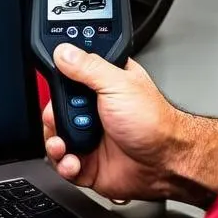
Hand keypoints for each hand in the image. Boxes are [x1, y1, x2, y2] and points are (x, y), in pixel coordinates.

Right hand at [43, 44, 184, 201]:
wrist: (165, 163)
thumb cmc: (154, 123)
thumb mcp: (119, 85)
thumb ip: (88, 67)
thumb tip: (64, 52)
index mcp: (100, 87)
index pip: (68, 78)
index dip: (56, 82)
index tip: (53, 86)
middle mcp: (93, 111)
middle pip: (55, 109)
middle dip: (52, 116)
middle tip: (61, 118)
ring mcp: (88, 138)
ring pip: (53, 137)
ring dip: (54, 142)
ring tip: (64, 144)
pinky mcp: (86, 162)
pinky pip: (61, 164)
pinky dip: (63, 164)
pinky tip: (74, 161)